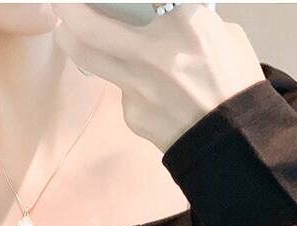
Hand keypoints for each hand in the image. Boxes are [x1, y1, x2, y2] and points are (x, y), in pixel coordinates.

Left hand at [50, 3, 264, 152]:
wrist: (234, 141)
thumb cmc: (233, 82)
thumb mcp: (222, 34)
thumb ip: (186, 18)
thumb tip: (155, 11)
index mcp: (186, 20)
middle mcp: (154, 51)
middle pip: (91, 25)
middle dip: (69, 8)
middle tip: (62, 2)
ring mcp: (139, 85)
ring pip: (89, 57)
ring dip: (71, 39)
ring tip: (66, 30)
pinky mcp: (132, 113)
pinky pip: (122, 90)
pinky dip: (128, 84)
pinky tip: (150, 92)